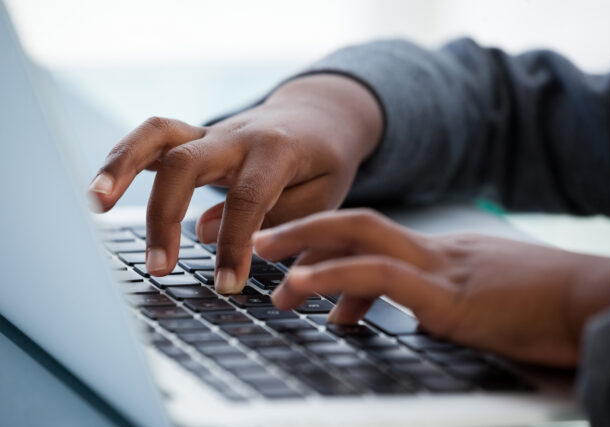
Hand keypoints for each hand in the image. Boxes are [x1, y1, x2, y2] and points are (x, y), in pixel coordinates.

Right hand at [87, 75, 382, 292]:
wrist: (319, 117)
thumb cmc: (324, 163)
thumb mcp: (321, 195)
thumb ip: (271, 216)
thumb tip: (205, 233)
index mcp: (278, 151)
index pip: (247, 198)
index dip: (234, 244)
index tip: (227, 284)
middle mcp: (238, 136)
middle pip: (186, 162)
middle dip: (166, 216)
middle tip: (159, 268)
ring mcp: (212, 132)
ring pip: (157, 134)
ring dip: (120, 167)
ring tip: (94, 205)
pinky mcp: (196, 137)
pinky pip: (152, 139)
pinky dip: (123, 160)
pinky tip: (101, 191)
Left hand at [253, 209, 609, 366]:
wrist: (595, 302)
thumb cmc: (543, 309)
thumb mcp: (476, 304)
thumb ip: (426, 304)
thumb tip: (375, 318)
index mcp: (439, 255)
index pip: (372, 237)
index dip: (327, 245)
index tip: (293, 266)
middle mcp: (433, 252)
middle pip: (356, 220)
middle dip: (303, 228)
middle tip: (260, 242)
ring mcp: (440, 269)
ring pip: (360, 236)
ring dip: (306, 245)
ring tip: (263, 261)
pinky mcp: (450, 295)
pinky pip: (381, 275)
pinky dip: (335, 276)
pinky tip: (300, 285)